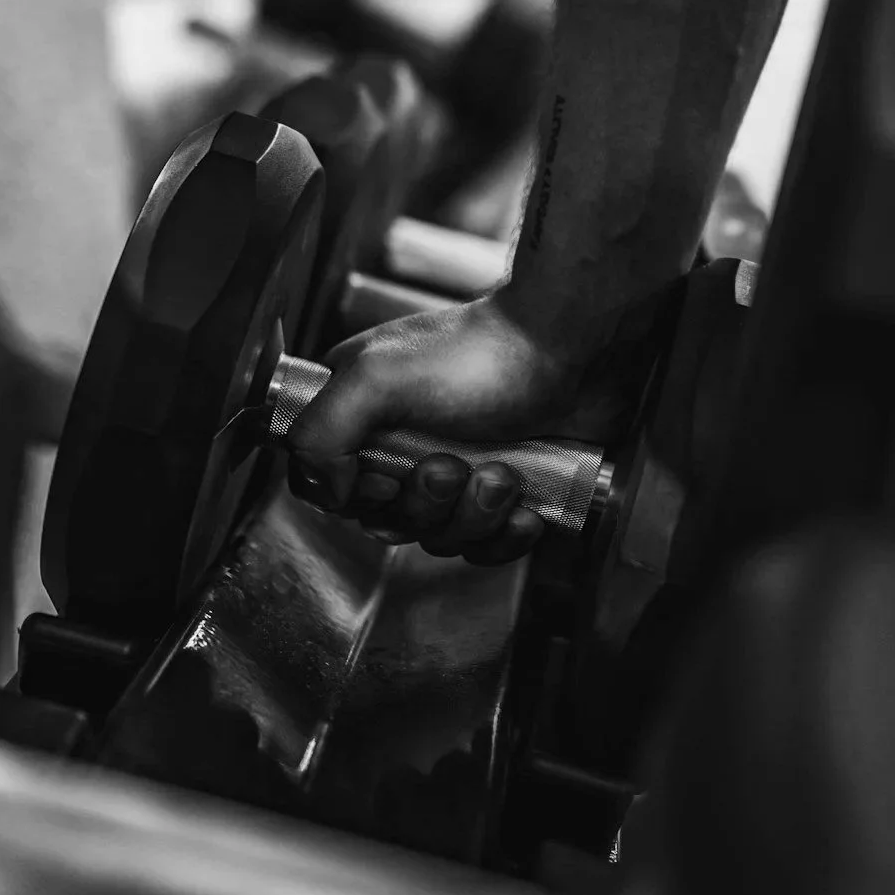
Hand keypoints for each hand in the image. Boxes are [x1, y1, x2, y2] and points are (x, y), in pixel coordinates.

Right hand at [283, 292, 633, 563]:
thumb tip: (328, 492)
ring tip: (501, 472)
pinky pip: (488, 545)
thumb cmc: (480, 354)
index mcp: (364, 412)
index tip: (388, 478)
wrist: (573, 350)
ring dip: (472, 515)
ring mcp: (458, 467)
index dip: (358, 498)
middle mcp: (404, 442)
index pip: (328, 485)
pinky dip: (506, 534)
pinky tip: (525, 506)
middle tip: (452, 465)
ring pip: (440, 535)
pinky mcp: (506, 491)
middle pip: (388, 520)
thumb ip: (321, 432)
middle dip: (425, 505)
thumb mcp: (376, 377)